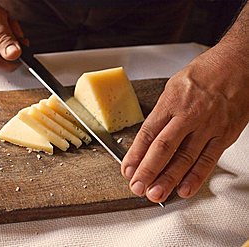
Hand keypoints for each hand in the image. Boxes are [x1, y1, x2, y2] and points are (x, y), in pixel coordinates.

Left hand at [121, 43, 248, 202]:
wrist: (239, 64)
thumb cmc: (204, 74)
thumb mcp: (174, 87)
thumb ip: (162, 113)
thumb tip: (147, 139)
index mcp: (172, 102)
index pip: (148, 133)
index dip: (136, 154)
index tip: (127, 169)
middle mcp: (189, 115)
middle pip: (164, 148)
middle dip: (148, 171)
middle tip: (137, 187)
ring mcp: (208, 126)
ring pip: (185, 158)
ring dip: (169, 179)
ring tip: (156, 194)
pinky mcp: (224, 135)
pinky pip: (209, 159)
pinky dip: (196, 177)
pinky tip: (184, 189)